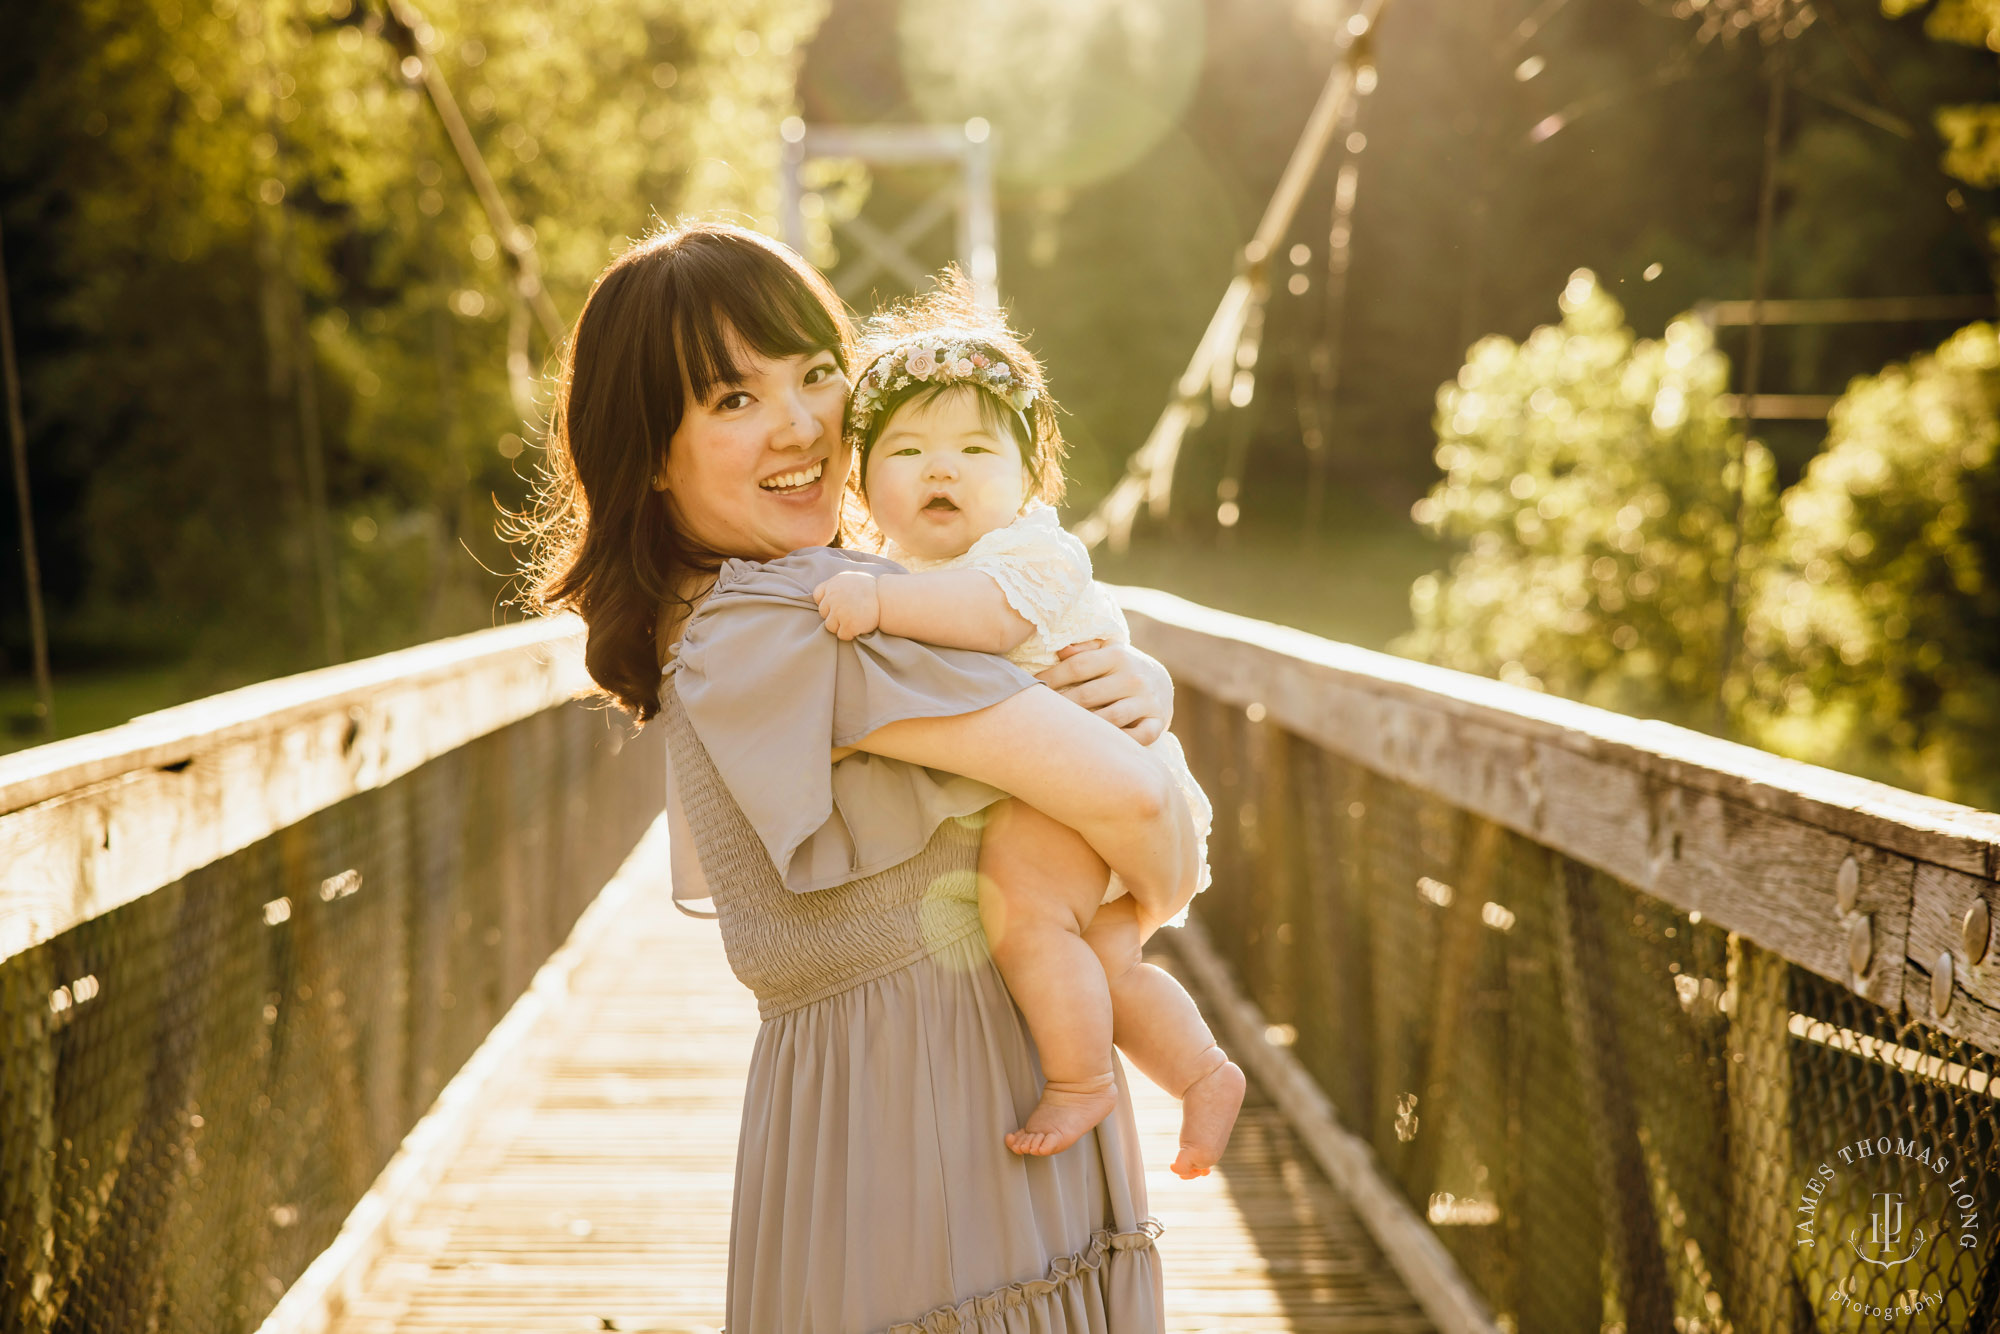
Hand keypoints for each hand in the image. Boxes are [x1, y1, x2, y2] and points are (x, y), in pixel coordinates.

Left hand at [813, 571, 880, 639]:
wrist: (887, 598)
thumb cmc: (873, 589)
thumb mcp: (852, 579)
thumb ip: (838, 585)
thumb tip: (828, 594)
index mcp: (834, 584)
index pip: (818, 595)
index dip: (826, 602)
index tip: (836, 605)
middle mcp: (833, 596)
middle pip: (823, 612)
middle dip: (834, 615)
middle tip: (849, 614)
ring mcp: (839, 611)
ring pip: (830, 626)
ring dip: (840, 626)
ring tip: (854, 621)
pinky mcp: (848, 625)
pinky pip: (841, 635)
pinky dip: (849, 634)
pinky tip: (859, 627)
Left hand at [1035, 639, 1172, 744]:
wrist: (1161, 683)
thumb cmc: (1120, 667)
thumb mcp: (1107, 650)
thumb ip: (1085, 649)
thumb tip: (1060, 650)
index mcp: (1118, 655)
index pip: (1077, 667)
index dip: (1050, 678)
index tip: (1029, 688)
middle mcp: (1135, 677)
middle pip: (1088, 695)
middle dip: (1060, 706)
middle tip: (1037, 716)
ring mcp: (1148, 701)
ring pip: (1111, 718)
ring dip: (1084, 727)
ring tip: (1060, 733)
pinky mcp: (1158, 722)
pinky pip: (1139, 737)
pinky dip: (1120, 743)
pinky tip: (1096, 747)